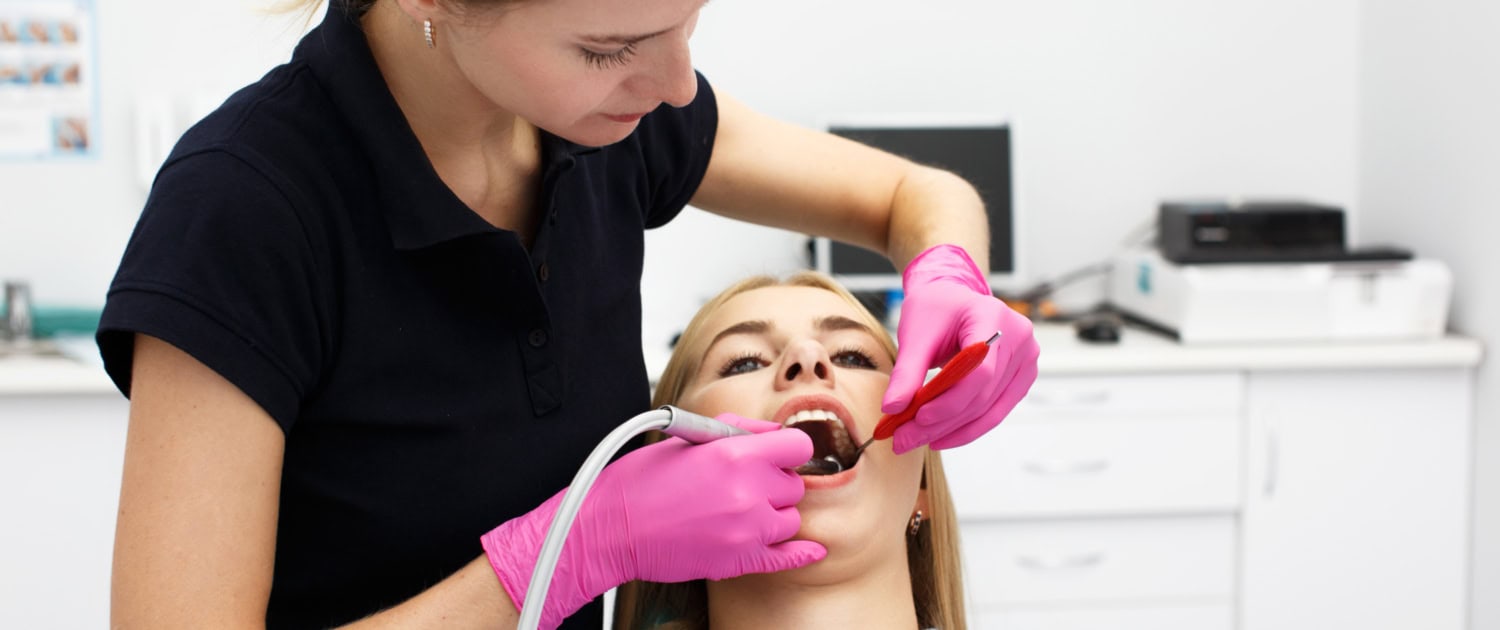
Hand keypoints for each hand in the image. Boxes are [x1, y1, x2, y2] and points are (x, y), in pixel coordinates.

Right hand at [480, 413, 823, 628]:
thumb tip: (775, 431)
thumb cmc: (642, 480)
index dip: (787, 449)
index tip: (777, 454)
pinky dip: (800, 552)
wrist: (610, 528)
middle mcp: (748, 492)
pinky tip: (809, 549)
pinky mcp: (738, 561)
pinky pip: (788, 557)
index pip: (799, 447)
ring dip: (773, 515)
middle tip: (744, 484)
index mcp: (736, 455)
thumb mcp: (689, 437)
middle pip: (794, 485)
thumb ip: (740, 429)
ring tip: (738, 512)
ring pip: (790, 520)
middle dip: (774, 483)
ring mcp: (747, 531)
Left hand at [884, 244, 1039, 452]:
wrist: (953, 298)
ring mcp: (1026, 358)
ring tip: (916, 441)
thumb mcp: (916, 334)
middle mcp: (1019, 338)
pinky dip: (967, 427)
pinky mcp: (1022, 376)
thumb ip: (906, 372)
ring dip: (952, 431)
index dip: (950, 400)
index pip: (980, 371)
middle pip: (983, 394)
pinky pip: (996, 410)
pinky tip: (940, 436)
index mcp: (994, 317)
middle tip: (904, 439)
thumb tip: (893, 408)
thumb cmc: (935, 309)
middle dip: (942, 422)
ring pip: (989, 409)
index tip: (918, 418)